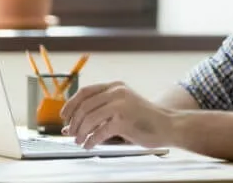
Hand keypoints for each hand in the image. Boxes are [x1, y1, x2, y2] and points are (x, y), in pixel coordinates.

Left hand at [60, 81, 174, 148]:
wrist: (168, 125)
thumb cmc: (144, 119)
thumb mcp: (122, 108)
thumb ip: (100, 113)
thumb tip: (71, 126)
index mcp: (115, 86)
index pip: (85, 92)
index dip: (71, 104)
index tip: (65, 117)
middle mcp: (117, 92)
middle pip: (84, 106)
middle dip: (74, 122)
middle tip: (71, 133)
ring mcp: (121, 105)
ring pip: (89, 118)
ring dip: (81, 132)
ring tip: (80, 141)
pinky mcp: (124, 121)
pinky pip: (100, 132)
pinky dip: (91, 140)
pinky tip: (90, 145)